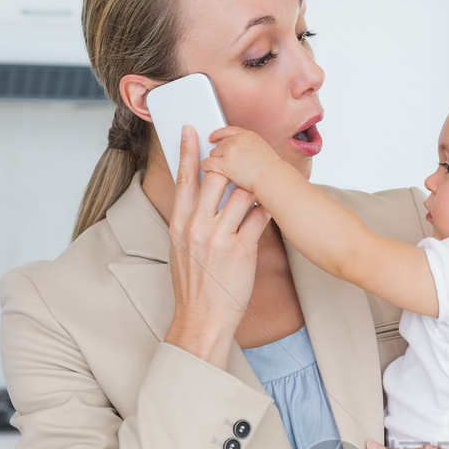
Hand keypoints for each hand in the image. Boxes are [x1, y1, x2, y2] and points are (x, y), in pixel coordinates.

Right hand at [165, 126, 269, 367]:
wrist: (202, 318)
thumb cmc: (193, 287)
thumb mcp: (180, 250)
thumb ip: (188, 223)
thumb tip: (196, 200)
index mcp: (179, 224)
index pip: (183, 179)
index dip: (186, 151)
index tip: (191, 130)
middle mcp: (197, 227)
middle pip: (215, 177)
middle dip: (228, 164)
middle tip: (238, 157)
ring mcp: (219, 237)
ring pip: (240, 193)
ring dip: (252, 187)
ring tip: (257, 185)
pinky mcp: (241, 250)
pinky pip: (258, 218)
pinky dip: (265, 210)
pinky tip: (268, 209)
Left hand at [203, 125, 278, 193]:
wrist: (272, 178)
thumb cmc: (272, 171)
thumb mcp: (263, 151)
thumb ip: (250, 148)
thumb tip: (244, 154)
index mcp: (247, 135)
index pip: (228, 131)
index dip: (218, 135)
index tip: (213, 138)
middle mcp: (237, 140)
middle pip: (220, 144)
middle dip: (220, 153)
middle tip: (222, 162)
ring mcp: (230, 151)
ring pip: (213, 153)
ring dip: (215, 161)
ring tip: (222, 170)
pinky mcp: (225, 164)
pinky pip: (208, 163)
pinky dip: (206, 166)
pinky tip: (208, 170)